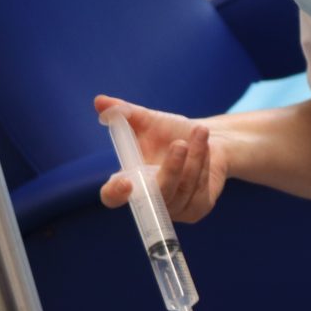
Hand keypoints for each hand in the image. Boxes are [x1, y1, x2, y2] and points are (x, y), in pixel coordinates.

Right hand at [94, 96, 229, 223]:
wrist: (210, 141)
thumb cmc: (172, 132)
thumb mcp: (148, 119)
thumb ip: (124, 113)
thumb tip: (100, 101)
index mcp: (129, 181)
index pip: (112, 197)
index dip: (115, 193)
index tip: (126, 182)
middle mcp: (149, 199)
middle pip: (155, 195)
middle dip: (170, 169)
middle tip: (179, 143)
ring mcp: (173, 208)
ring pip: (182, 189)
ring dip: (194, 158)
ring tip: (200, 131)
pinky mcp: (196, 209)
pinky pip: (200, 190)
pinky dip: (204, 165)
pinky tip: (205, 146)